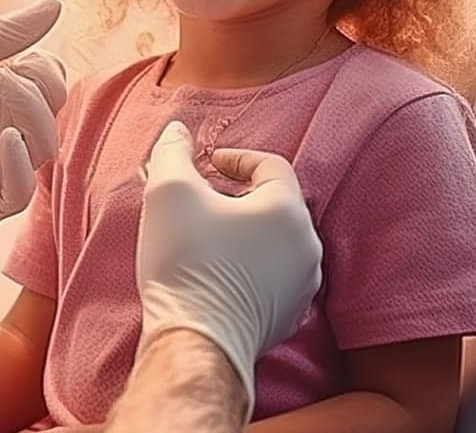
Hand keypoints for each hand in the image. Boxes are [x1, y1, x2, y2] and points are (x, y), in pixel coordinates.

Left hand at [0, 0, 66, 231]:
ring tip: (2, 91)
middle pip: (54, 111)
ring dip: (35, 116)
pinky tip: (6, 140)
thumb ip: (9, 32)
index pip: (50, 82)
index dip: (46, 70)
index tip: (18, 59)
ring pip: (46, 147)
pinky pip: (23, 191)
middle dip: (42, 89)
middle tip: (4, 76)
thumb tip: (58, 4)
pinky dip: (22, 165)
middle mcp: (2, 127)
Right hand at [134, 122, 322, 420]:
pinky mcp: (288, 320)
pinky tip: (215, 273)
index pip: (270, 165)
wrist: (196, 343)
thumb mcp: (168, 190)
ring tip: (205, 237)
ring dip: (243, 232)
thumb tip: (177, 131)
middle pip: (274, 204)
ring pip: (275, 243)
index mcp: (288, 210)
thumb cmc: (186, 263)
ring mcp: (302, 288)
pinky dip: (248, 266)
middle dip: (237, 196)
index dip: (236, 158)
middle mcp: (307, 248)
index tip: (206, 165)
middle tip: (200, 200)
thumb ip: (173, 151)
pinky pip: (272, 278)